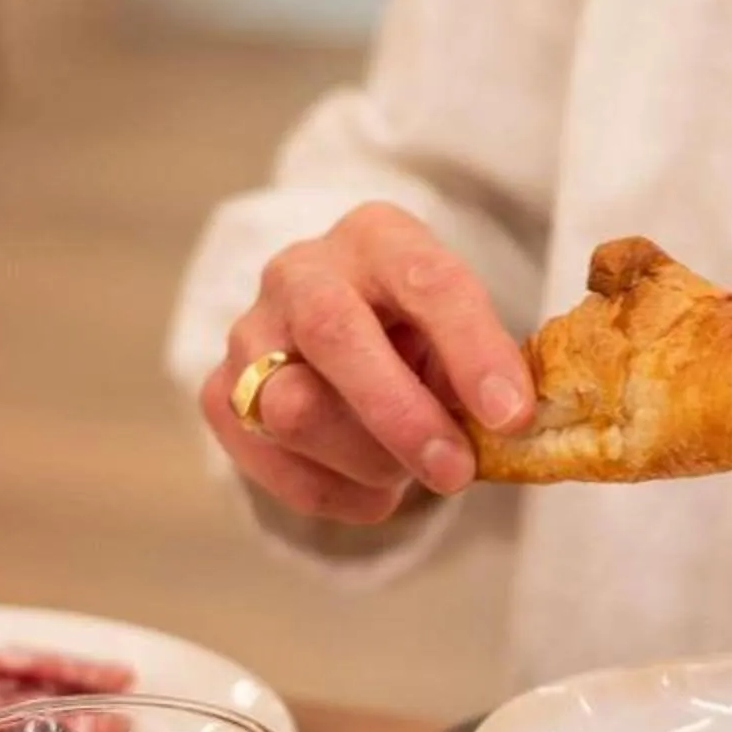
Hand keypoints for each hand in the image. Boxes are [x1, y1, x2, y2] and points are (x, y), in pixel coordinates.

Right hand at [200, 204, 532, 525]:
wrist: (335, 345)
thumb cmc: (416, 338)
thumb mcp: (458, 335)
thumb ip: (479, 368)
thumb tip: (506, 422)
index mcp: (377, 238)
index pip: (426, 280)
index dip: (473, 349)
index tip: (512, 415)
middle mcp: (301, 272)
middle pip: (334, 334)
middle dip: (400, 415)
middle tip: (455, 472)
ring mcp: (248, 331)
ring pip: (294, 409)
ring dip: (368, 459)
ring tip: (410, 472)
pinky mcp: (220, 394)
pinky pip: (272, 461)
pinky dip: (335, 493)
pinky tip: (374, 489)